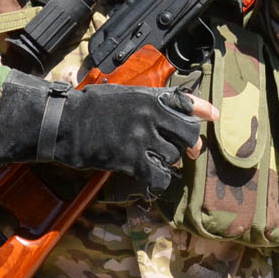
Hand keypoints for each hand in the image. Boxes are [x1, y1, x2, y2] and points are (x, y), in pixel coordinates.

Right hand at [0, 71, 219, 198]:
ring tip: (154, 161)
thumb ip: (149, 100)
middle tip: (187, 152)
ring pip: (173, 155)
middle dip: (190, 144)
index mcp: (149, 97)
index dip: (201, 110)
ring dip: (167, 161)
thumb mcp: (124, 94)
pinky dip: (158, 183)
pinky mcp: (131, 159)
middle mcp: (150, 115)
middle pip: (188, 133)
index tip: (213, 116)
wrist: (65, 121)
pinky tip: (151, 182)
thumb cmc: (91, 107)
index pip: (185, 101)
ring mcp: (142, 137)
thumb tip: (170, 106)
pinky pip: (158, 176)